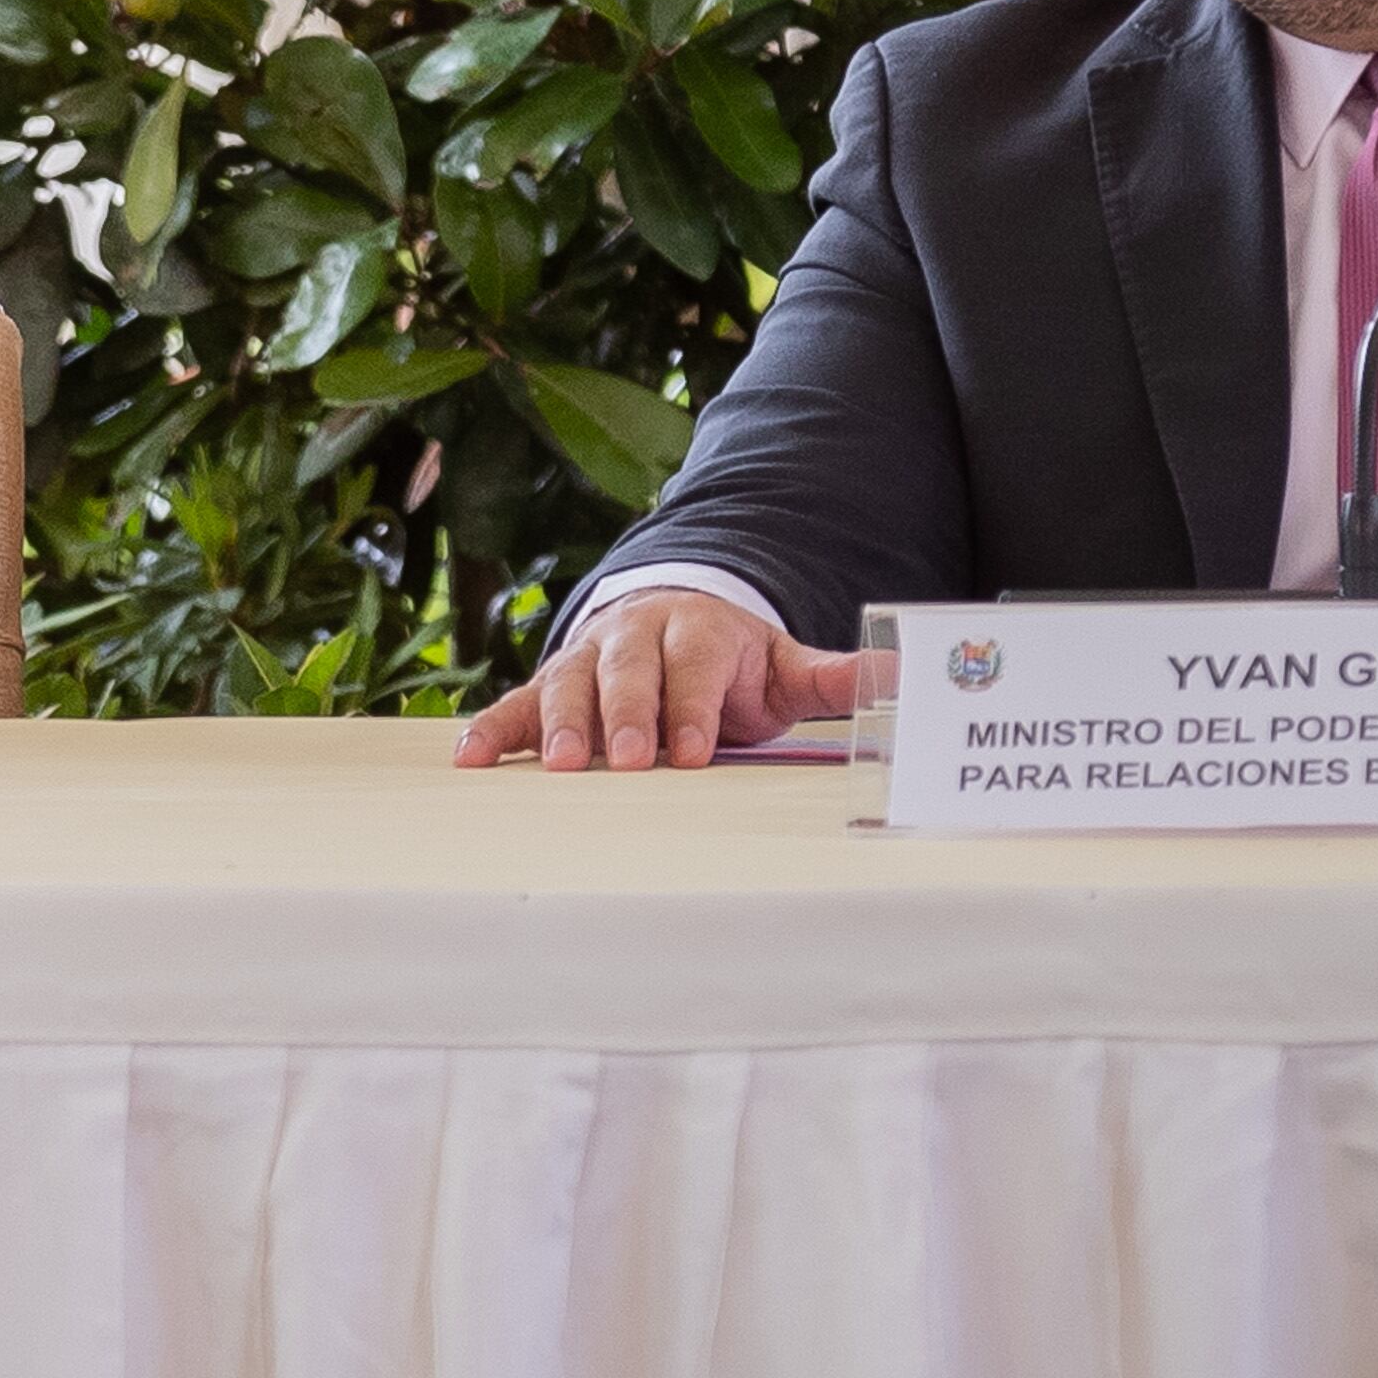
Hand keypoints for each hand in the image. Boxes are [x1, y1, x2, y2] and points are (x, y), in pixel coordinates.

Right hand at [453, 586, 859, 771]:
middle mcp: (634, 635)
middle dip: (623, 717)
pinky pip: (516, 702)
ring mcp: (586, 657)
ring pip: (566, 684)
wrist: (667, 612)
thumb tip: (904, 676)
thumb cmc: (730, 660)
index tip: (691, 751)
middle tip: (623, 761)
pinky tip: (473, 759)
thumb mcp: (783, 664)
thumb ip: (834, 676)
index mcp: (697, 629)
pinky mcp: (550, 681)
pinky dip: (493, 728)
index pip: (692, 667)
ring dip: (558, 724)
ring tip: (557, 765)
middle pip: (625, 672)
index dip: (690, 709)